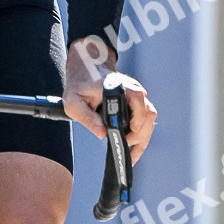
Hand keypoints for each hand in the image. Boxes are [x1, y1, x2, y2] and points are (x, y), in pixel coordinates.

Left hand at [64, 36, 156, 163]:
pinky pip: (146, 121)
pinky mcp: (137, 104)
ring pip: (149, 119)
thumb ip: (86, 117)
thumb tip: (102, 133)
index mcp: (118, 86)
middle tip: (124, 145)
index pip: (137, 98)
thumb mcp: (74, 102)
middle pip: (147, 113)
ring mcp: (137, 97)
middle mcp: (132, 90)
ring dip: (142, 137)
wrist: (87, 70)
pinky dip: (141, 136)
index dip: (137, 116)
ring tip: (129, 153)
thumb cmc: (79, 85)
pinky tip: (133, 151)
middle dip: (139, 134)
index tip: (130, 131)